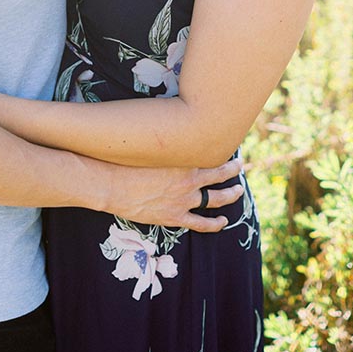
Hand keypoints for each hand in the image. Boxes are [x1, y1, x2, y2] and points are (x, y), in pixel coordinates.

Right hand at [103, 155, 243, 232]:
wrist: (111, 184)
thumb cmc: (126, 161)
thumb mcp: (149, 145)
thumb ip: (163, 142)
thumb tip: (166, 127)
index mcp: (183, 159)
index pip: (210, 153)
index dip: (220, 150)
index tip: (225, 145)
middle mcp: (189, 179)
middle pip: (219, 174)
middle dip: (232, 170)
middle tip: (241, 165)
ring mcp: (184, 199)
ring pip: (216, 199)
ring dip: (230, 195)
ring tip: (238, 191)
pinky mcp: (175, 216)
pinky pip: (201, 223)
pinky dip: (214, 224)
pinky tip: (223, 222)